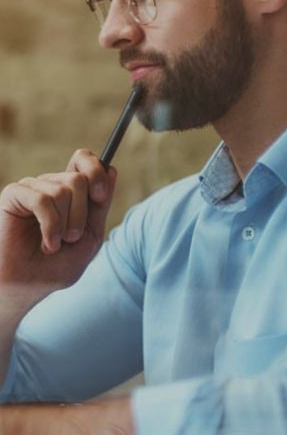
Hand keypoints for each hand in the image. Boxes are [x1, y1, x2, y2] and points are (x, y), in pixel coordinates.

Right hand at [0, 149, 116, 305]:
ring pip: (62, 190)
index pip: (85, 159)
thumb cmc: (57, 264)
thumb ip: (100, 205)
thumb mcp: (90, 235)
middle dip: (81, 214)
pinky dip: (50, 226)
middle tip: (72, 237)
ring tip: (55, 244)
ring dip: (65, 224)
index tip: (100, 196)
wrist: (27, 287)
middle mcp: (51, 184)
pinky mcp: (14, 195)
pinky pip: (42, 200)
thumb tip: (111, 169)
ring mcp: (32, 188)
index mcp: (70, 191)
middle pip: (79, 178)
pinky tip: (48, 243)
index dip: (96, 171)